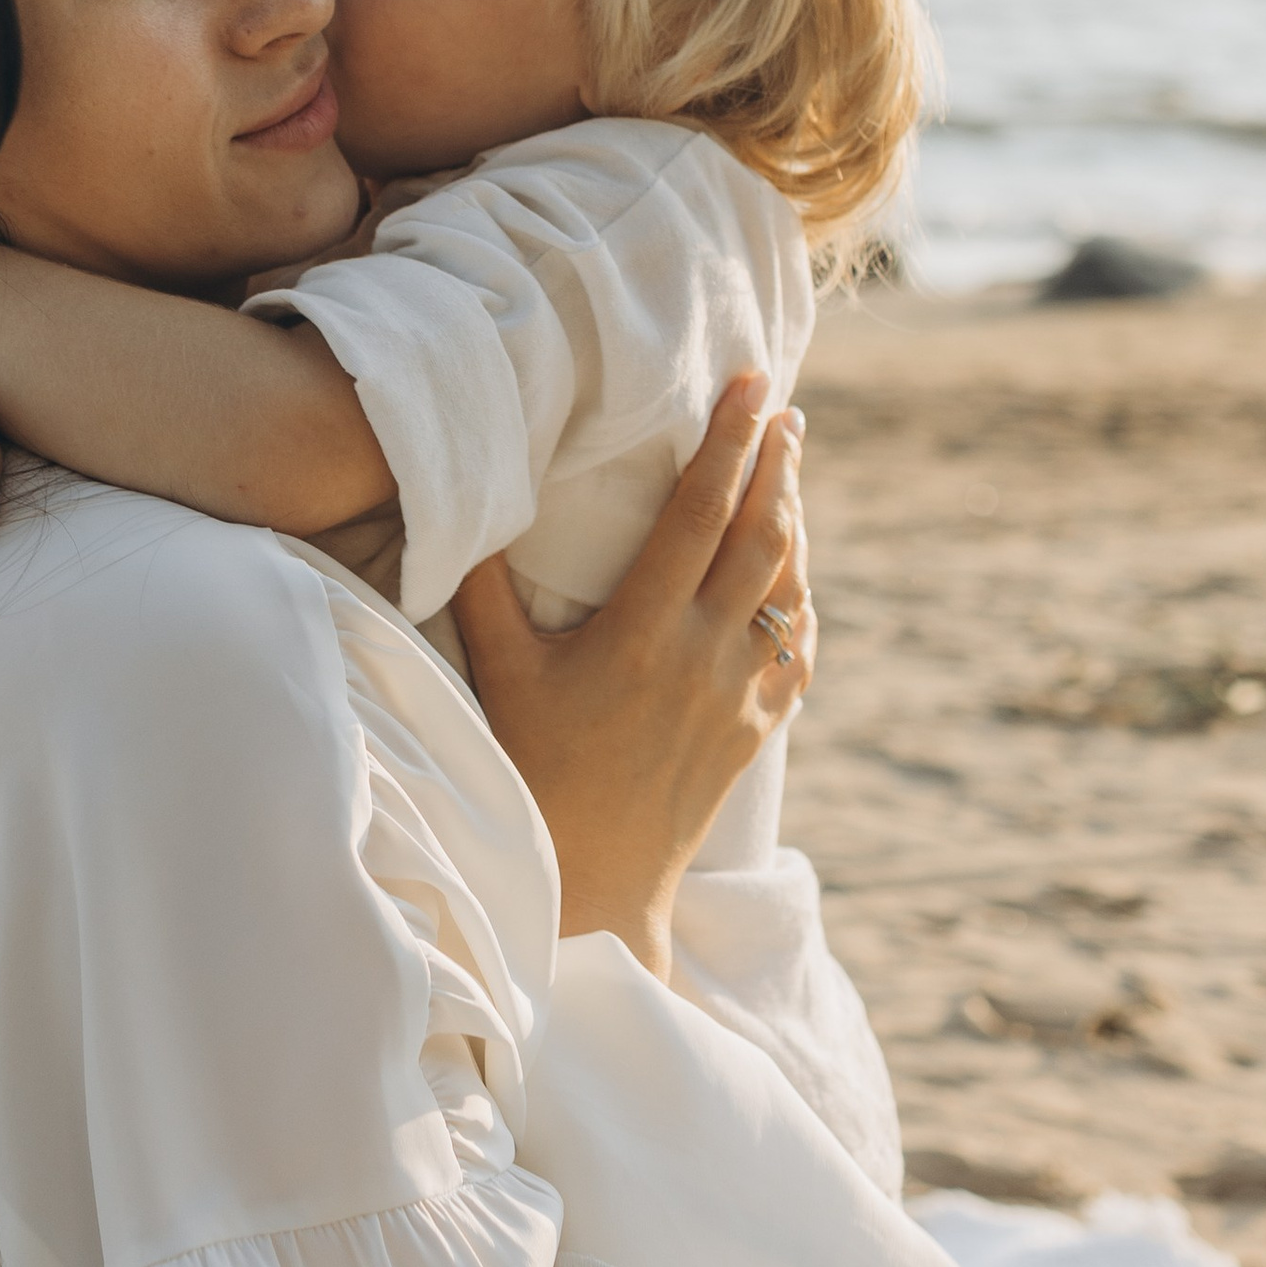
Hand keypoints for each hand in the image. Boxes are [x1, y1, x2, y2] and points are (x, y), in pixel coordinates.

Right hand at [457, 375, 810, 980]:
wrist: (597, 881)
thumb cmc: (534, 769)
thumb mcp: (499, 673)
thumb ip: (483, 586)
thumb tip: (465, 502)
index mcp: (643, 632)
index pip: (700, 512)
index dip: (729, 441)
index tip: (752, 386)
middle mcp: (705, 656)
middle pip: (762, 536)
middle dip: (776, 463)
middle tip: (782, 407)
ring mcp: (741, 694)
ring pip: (787, 586)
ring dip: (793, 518)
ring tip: (790, 466)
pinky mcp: (757, 728)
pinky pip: (796, 646)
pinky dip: (800, 595)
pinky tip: (794, 569)